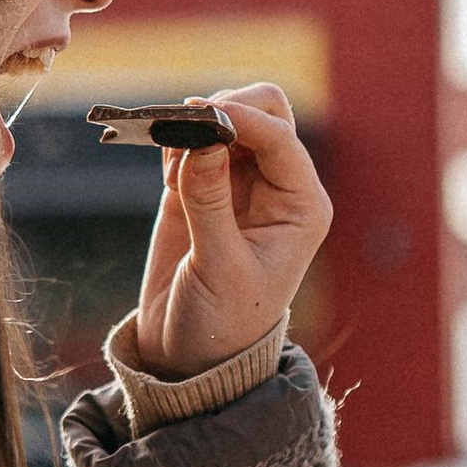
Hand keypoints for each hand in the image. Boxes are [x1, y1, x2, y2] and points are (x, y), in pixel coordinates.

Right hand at [130, 86, 331, 379]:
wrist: (190, 356)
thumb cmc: (221, 324)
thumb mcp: (218, 268)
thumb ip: (209, 202)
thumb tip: (200, 140)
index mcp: (301, 206)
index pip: (279, 139)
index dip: (240, 118)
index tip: (199, 114)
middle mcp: (277, 187)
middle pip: (263, 112)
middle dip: (224, 110)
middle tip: (183, 126)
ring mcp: (239, 183)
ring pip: (224, 120)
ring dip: (194, 124)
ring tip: (169, 162)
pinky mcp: (200, 187)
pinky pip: (190, 141)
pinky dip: (174, 142)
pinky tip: (165, 173)